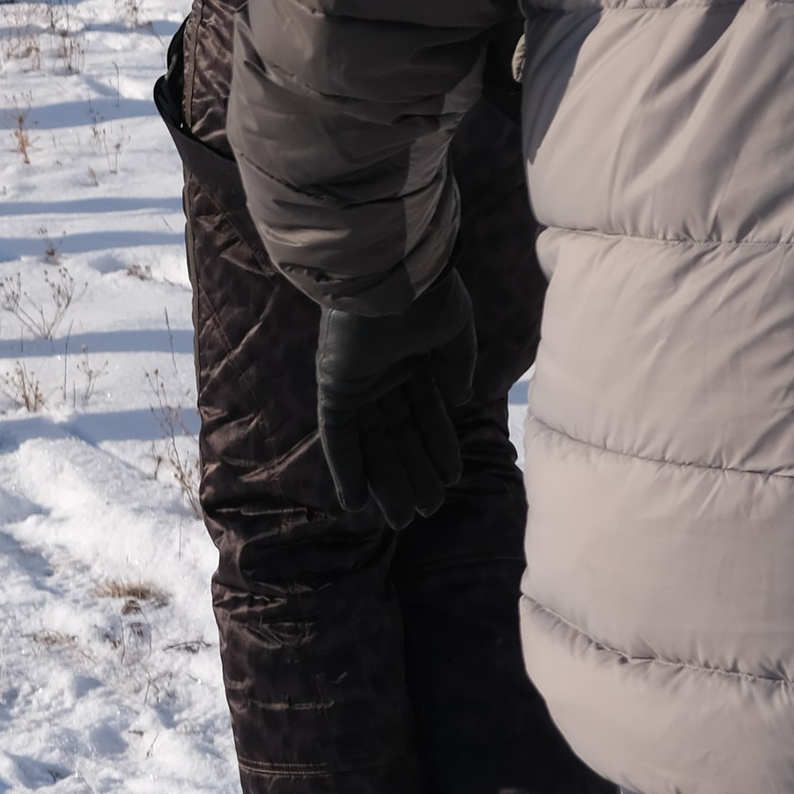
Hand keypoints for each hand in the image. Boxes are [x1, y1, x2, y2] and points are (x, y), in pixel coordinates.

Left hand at [314, 268, 476, 526]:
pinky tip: (355, 501)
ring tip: (404, 518)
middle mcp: (381, 374)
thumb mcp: (455, 331)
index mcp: (410, 359)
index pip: (424, 413)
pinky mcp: (334, 388)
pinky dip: (345, 468)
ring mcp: (355, 382)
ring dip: (385, 480)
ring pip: (371, 443)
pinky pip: (337, 436)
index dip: (438, 447)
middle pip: (396, 436)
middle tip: (427, 510)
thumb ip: (457, 366)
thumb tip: (460, 400)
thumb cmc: (427, 297)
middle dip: (411, 473)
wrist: (393, 275)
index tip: (452, 478)